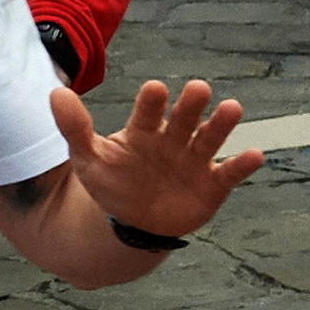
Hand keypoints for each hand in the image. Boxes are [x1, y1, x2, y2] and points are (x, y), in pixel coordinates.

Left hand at [52, 79, 262, 241]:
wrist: (134, 221)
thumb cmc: (112, 183)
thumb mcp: (88, 159)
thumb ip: (74, 128)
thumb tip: (55, 92)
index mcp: (142, 130)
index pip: (147, 111)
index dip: (151, 101)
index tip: (155, 89)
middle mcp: (172, 139)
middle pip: (183, 119)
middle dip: (190, 105)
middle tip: (198, 88)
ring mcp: (194, 160)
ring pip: (209, 139)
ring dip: (221, 125)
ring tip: (232, 108)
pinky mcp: (212, 184)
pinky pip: (229, 173)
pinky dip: (241, 164)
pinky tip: (254, 154)